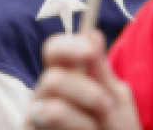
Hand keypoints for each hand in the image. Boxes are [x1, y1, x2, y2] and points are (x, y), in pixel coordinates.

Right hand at [27, 31, 141, 129]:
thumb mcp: (116, 101)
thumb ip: (101, 71)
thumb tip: (92, 32)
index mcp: (66, 80)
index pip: (53, 52)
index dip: (67, 46)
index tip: (90, 48)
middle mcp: (46, 97)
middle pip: (51, 76)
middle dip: (85, 90)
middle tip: (106, 105)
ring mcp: (36, 118)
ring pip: (50, 103)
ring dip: (84, 114)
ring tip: (96, 129)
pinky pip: (49, 117)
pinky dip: (79, 126)